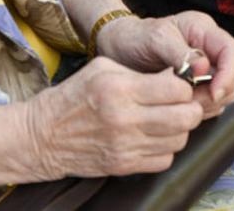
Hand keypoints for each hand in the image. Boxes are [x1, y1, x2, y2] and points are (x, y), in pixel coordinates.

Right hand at [27, 57, 202, 177]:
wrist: (42, 136)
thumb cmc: (73, 97)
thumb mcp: (103, 68)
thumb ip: (141, 72)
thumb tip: (175, 77)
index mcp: (120, 89)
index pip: (177, 90)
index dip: (185, 87)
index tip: (179, 86)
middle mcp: (125, 119)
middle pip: (185, 118)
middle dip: (191, 108)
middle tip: (183, 104)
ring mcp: (125, 145)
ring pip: (179, 140)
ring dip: (180, 129)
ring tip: (167, 120)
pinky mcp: (124, 165)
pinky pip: (164, 160)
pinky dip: (165, 149)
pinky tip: (154, 137)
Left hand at [95, 12, 233, 118]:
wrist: (117, 47)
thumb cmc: (133, 38)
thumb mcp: (155, 39)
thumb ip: (179, 52)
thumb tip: (203, 68)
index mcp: (203, 30)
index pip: (232, 51)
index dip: (228, 73)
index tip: (214, 91)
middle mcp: (208, 47)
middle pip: (232, 74)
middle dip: (216, 91)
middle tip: (192, 101)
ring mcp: (204, 66)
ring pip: (224, 90)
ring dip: (208, 102)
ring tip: (183, 104)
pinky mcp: (196, 83)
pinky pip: (210, 99)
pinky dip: (200, 107)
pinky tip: (181, 106)